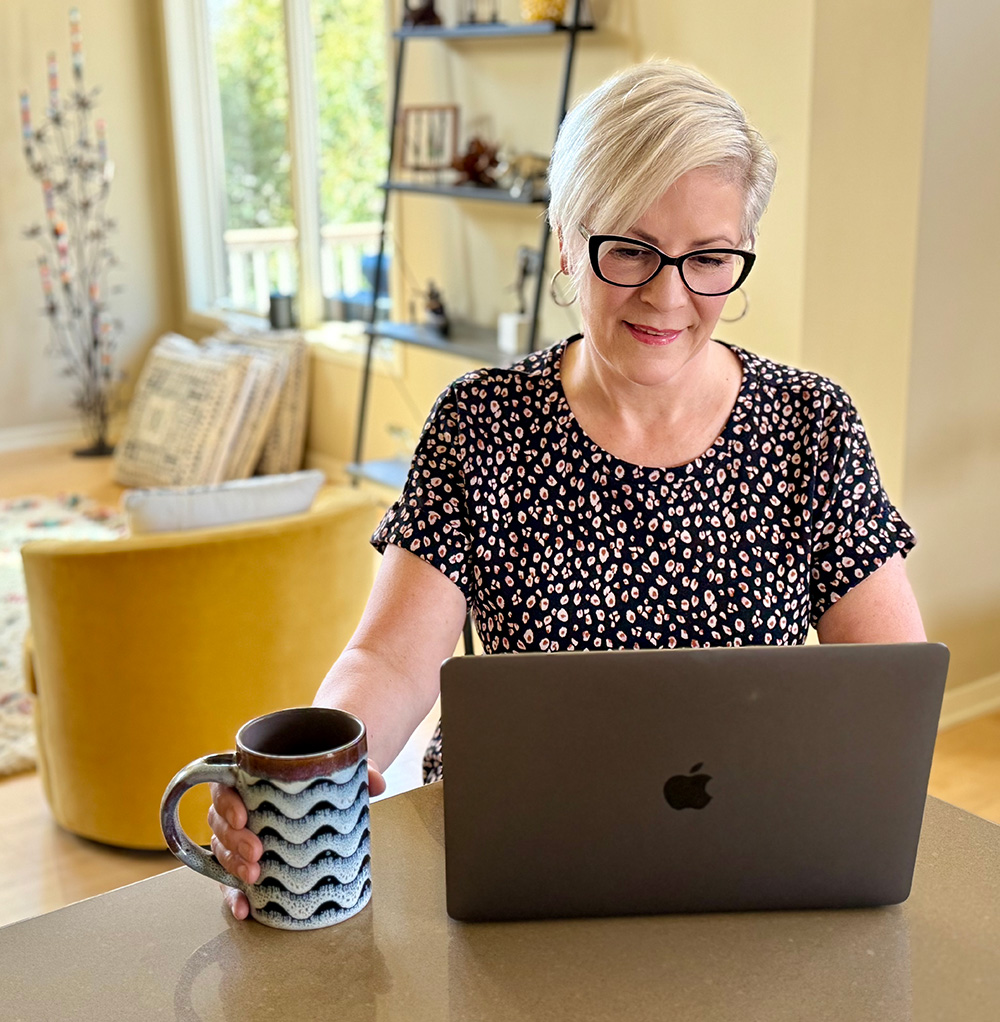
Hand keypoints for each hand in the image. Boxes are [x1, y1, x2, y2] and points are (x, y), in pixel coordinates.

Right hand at [209, 762, 386, 919]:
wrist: (325, 795)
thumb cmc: (323, 778)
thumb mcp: (340, 770)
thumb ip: (360, 769)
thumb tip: (377, 782)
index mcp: (251, 777)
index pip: (225, 785)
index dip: (227, 801)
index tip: (243, 815)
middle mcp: (239, 805)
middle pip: (219, 822)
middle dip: (234, 839)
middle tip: (257, 851)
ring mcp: (240, 835)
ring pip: (221, 849)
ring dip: (233, 865)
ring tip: (254, 876)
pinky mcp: (246, 861)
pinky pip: (228, 879)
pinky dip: (232, 895)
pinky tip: (244, 908)